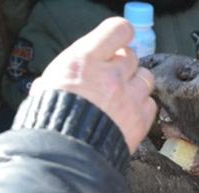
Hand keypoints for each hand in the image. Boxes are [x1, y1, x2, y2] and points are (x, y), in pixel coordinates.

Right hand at [30, 17, 156, 153]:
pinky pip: (150, 104)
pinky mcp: (140, 120)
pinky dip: (142, 107)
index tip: (117, 42)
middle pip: (132, 57)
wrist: (65, 155)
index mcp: (85, 60)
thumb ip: (68, 72)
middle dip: (123, 64)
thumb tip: (74, 72)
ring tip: (122, 95)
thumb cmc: (50, 121)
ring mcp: (128, 98)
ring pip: (146, 78)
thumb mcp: (47, 86)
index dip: (120, 35)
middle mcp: (111, 75)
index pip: (117, 31)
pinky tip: (129, 113)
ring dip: (135, 84)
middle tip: (113, 76)